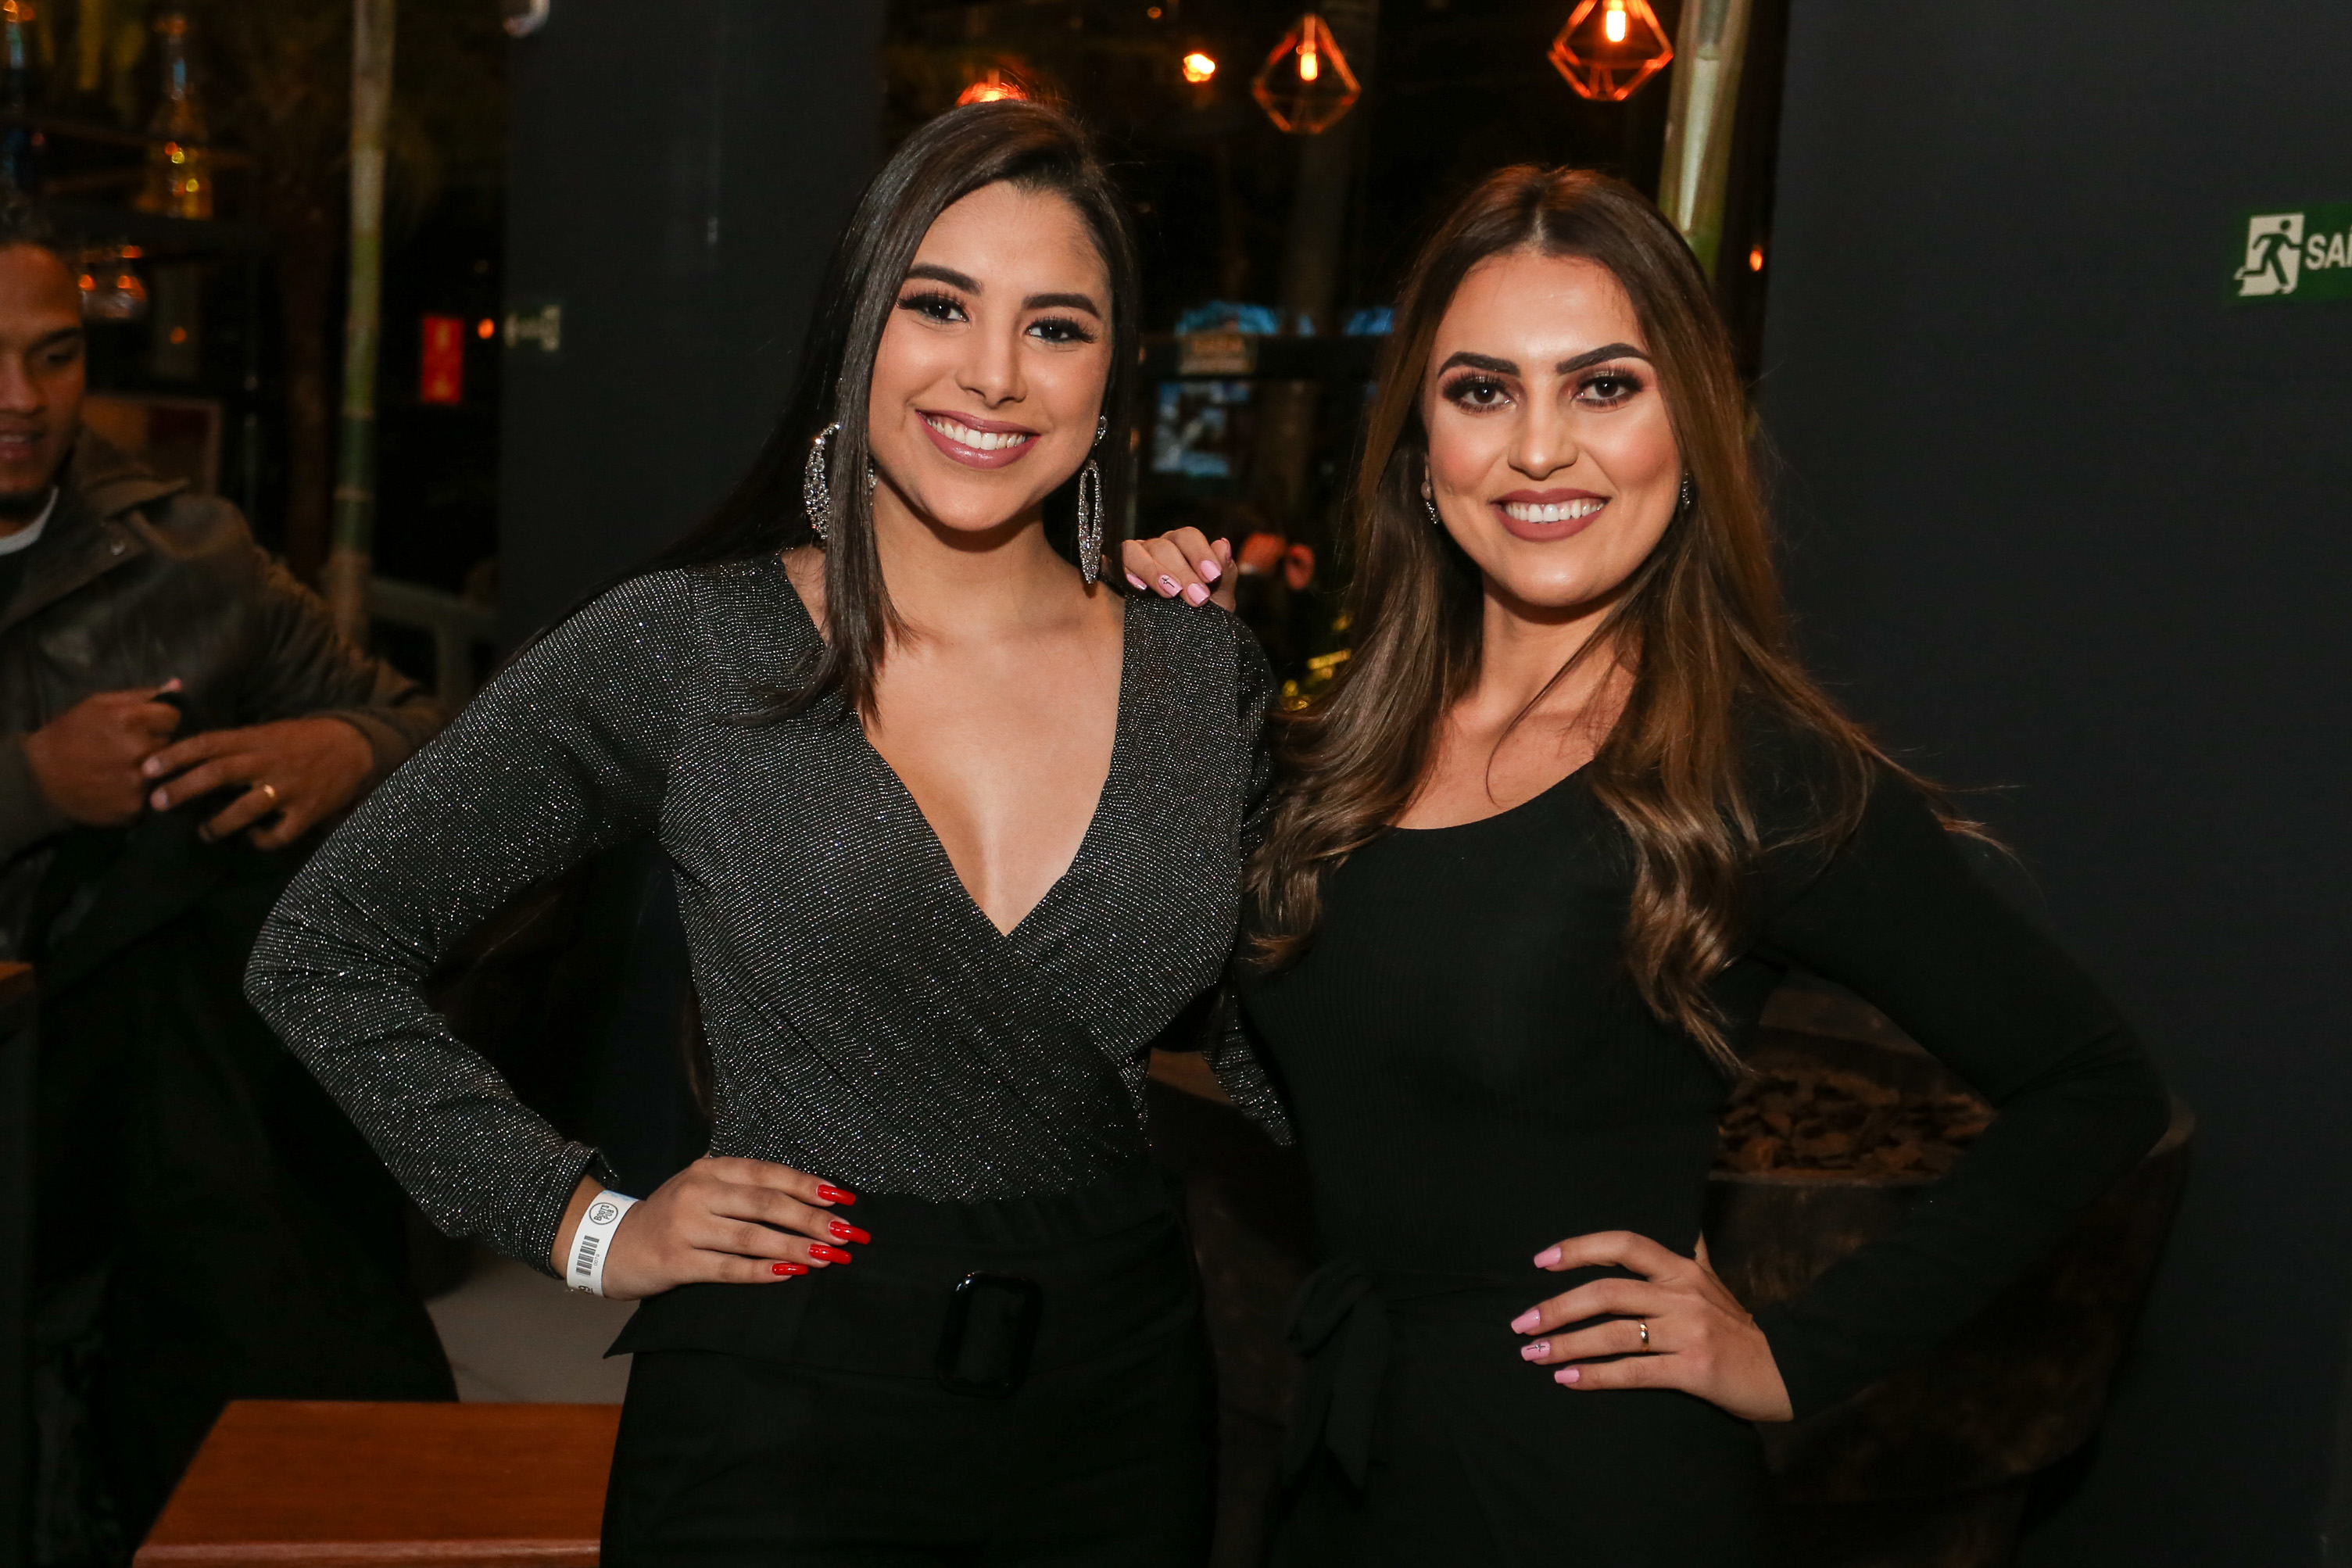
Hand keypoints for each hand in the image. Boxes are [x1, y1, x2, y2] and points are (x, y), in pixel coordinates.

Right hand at [22, 681, 183, 825]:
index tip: (153, 726)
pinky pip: (153, 798)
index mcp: (129, 720)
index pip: (175, 718)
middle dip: (161, 746)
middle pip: (175, 746)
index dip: (165, 721)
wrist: (37, 777)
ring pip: (167, 775)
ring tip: (131, 769)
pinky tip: (125, 789)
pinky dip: (144, 794)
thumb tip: (178, 685)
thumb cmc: (69, 734)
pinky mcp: (133, 808)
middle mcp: (138, 752)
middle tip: (139, 749)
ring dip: (157, 772)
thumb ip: (141, 696)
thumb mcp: (99, 704)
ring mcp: (137, 783)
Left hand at [143, 715, 374, 848]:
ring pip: (244, 810)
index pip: (207, 743)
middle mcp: (268, 762)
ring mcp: (288, 789)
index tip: (147, 769)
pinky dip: (259, 841)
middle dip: (183, 789)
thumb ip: (231, 743)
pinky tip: (251, 839)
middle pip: (218, 773)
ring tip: (203, 833)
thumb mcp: (265, 732)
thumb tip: (184, 754)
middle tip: (157, 803)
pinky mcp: (307, 812)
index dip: (175, 756)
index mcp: (255, 739)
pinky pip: (277, 835)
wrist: (353, 748)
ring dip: (217, 825)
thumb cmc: (300, 740)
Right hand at [551, 1159, 867, 1300]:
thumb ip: (745, 1190)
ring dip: (796, 1247)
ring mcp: (686, 1226)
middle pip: (767, 1204)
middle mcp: (699, 1192)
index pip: (769, 1174)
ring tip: (829, 1255)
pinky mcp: (677, 1261)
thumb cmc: (671, 1218)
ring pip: (752, 1236)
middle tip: (847, 1233)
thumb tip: (810, 1200)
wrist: (611, 1244)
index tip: (844, 1199)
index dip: (809, 1185)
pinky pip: (728, 1267)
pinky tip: (790, 1274)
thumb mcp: (704, 1190)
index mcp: (711, 1169)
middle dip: (813, 1219)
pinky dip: (762, 1271)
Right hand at [1121, 527, 1234, 610]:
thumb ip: (1225, 573)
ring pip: (1135, 551)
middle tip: (1198, 597)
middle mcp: (1156, 549)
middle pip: (1163, 546)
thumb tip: (1223, 545)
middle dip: (1183, 571)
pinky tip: (1139, 588)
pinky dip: (1125, 572)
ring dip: (1153, 570)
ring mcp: (1134, 560)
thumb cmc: (1202, 617)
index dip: (1200, 553)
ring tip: (1171, 593)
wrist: (1181, 647)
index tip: (1213, 576)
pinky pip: (1114, 565)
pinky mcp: (1115, 575)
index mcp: (1183, 548)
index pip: (1188, 537)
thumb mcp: (1220, 599)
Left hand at [1511, 1231, 1793, 1421]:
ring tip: (1534, 1355)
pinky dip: (1597, 1376)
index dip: (1579, 1248)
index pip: (1624, 1245)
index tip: (1541, 1260)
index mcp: (1682, 1269)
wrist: (1785, 1370)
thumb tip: (1685, 1222)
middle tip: (1522, 1324)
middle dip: (1557, 1307)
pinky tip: (1569, 1380)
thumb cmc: (1739, 1328)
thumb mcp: (1715, 1283)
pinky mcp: (1694, 1370)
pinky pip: (1634, 1372)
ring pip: (1614, 1333)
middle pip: (1607, 1292)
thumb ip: (1693, 1253)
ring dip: (1567, 1344)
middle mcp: (1683, 1295)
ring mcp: (1689, 1332)